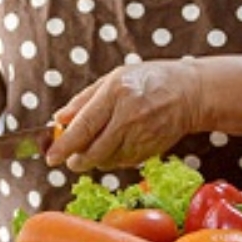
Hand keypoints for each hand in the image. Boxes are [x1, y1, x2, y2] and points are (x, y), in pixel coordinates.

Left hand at [49, 61, 204, 171]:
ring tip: (94, 149)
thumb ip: (84, 99)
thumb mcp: (113, 78)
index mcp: (116, 93)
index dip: (64, 145)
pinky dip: (113, 160)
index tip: (51, 157)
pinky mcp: (151, 150)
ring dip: (94, 161)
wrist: (190, 93)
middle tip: (70, 160)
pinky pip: (123, 163)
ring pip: (107, 161)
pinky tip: (116, 147)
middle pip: (93, 151)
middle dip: (77, 160)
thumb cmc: (149, 80)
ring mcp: (142, 135)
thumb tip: (58, 119)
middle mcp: (128, 116)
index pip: (83, 127)